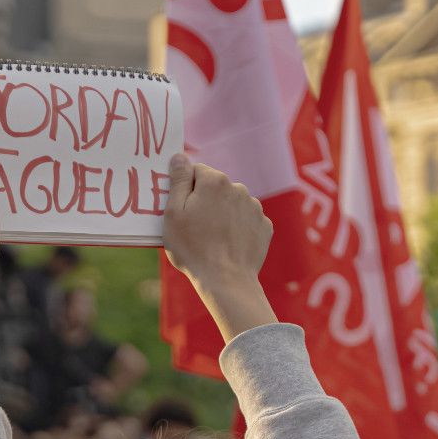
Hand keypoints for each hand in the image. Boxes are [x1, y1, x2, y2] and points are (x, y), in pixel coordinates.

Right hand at [162, 154, 275, 338]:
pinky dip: (237, 228)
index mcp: (214, 180)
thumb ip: (177, 181)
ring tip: (212, 239)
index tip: (180, 209)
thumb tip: (179, 157)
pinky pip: (246, 220)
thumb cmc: (193, 248)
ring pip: (231, 203)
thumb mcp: (173, 213)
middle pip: (215, 187)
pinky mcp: (264, 226)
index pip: (195, 171)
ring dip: (222, 214)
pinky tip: (228, 245)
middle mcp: (238, 188)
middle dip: (204, 201)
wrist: (226, 281)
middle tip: (194, 227)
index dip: (184, 189)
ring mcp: (254, 207)